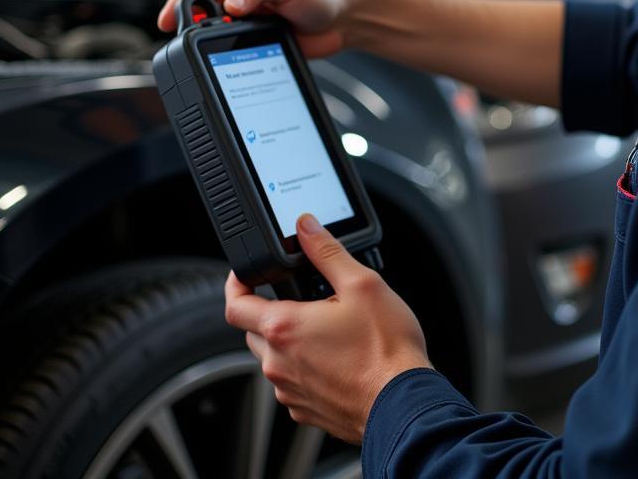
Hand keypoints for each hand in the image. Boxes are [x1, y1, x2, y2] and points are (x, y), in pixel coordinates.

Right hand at [157, 0, 356, 58]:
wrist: (345, 19)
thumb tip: (231, 2)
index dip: (174, 6)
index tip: (164, 24)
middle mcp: (239, 3)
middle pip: (198, 18)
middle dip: (188, 32)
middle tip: (190, 49)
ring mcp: (247, 26)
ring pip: (214, 39)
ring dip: (208, 49)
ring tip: (210, 60)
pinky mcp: (257, 46)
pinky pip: (233, 55)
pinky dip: (226, 62)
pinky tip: (230, 70)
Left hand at [224, 214, 432, 442]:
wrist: (403, 405)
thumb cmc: (386, 349)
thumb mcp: (362, 283)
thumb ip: (327, 251)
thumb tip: (306, 227)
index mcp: (284, 328)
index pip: (234, 304)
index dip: (235, 283)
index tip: (244, 274)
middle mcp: (278, 364)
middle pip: (253, 330)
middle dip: (270, 309)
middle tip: (304, 297)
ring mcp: (290, 391)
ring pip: (274, 357)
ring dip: (290, 339)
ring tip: (329, 327)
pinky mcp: (306, 410)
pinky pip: (292, 381)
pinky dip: (305, 365)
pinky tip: (338, 356)